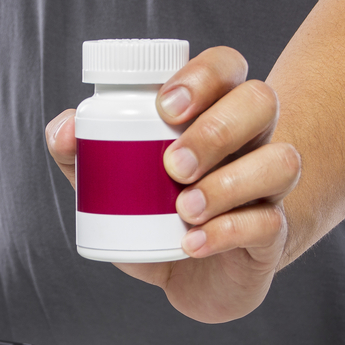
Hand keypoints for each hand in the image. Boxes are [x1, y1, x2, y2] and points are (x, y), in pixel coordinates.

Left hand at [46, 46, 300, 322]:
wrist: (192, 278)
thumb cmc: (154, 214)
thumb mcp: (109, 182)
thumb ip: (79, 153)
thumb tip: (64, 129)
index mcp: (214, 110)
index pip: (226, 66)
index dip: (202, 76)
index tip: (164, 108)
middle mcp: (251, 138)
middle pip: (260, 101)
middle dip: (215, 130)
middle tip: (172, 165)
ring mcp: (269, 185)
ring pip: (281, 160)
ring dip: (229, 183)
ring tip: (184, 209)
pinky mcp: (273, 232)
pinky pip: (271, 222)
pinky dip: (228, 231)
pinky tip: (192, 244)